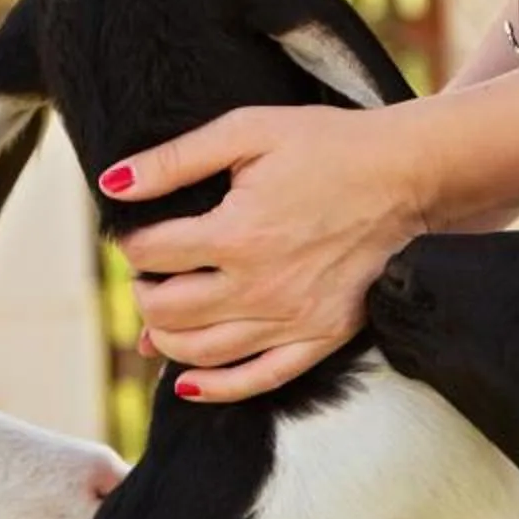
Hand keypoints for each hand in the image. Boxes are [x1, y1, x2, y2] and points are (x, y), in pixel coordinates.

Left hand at [101, 101, 436, 401]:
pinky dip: (214, 388)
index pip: (151, 254)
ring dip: (165, 336)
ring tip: (162, 312)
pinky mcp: (320, 338)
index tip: (135, 235)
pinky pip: (256, 380)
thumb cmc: (327, 145)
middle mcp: (260, 287)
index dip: (130, 244)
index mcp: (237, 233)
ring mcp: (291, 320)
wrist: (406, 175)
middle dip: (142, 291)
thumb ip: (175, 159)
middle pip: (167, 310)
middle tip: (149, 272)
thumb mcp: (247, 131)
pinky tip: (188, 381)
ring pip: (200, 353)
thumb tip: (113, 184)